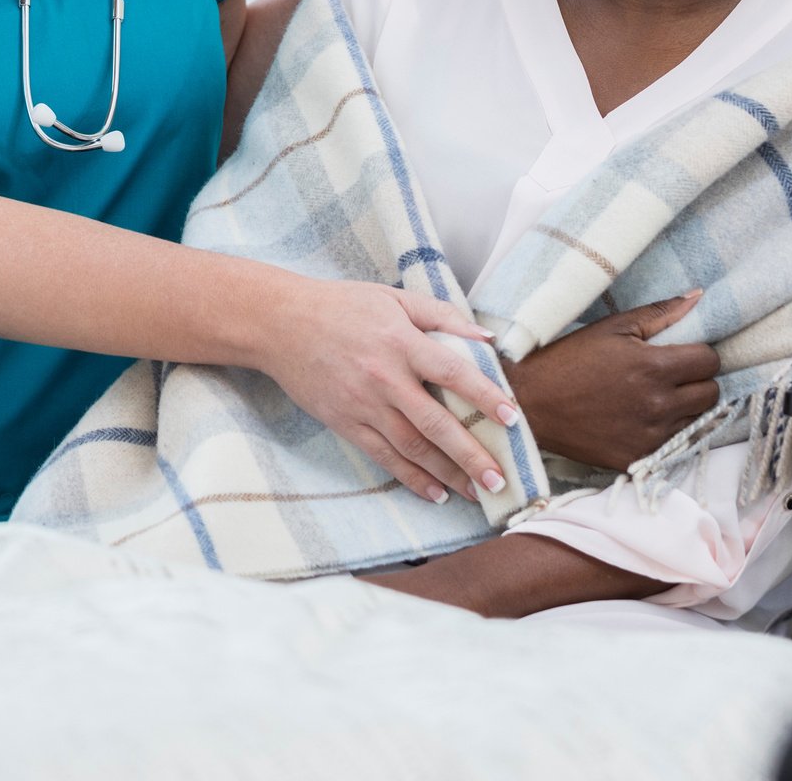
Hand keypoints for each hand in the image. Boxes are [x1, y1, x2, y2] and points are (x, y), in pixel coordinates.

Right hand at [249, 279, 519, 506]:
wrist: (279, 324)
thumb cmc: (340, 306)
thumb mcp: (392, 298)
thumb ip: (441, 314)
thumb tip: (486, 338)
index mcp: (400, 342)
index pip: (452, 372)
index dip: (484, 396)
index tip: (512, 418)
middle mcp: (384, 378)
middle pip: (435, 424)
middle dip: (471, 455)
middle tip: (500, 479)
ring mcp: (363, 405)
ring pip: (412, 448)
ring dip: (447, 474)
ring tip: (477, 493)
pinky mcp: (345, 423)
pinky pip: (383, 457)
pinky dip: (410, 478)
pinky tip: (435, 493)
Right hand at [507, 293, 719, 472]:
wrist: (529, 403)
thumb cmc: (568, 359)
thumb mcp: (611, 327)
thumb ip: (659, 313)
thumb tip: (699, 296)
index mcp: (654, 367)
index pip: (710, 361)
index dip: (699, 355)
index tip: (682, 355)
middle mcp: (658, 404)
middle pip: (711, 394)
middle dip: (697, 381)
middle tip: (672, 377)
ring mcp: (649, 435)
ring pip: (697, 421)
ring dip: (684, 408)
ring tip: (656, 398)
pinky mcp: (638, 458)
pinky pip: (673, 445)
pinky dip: (665, 432)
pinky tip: (643, 419)